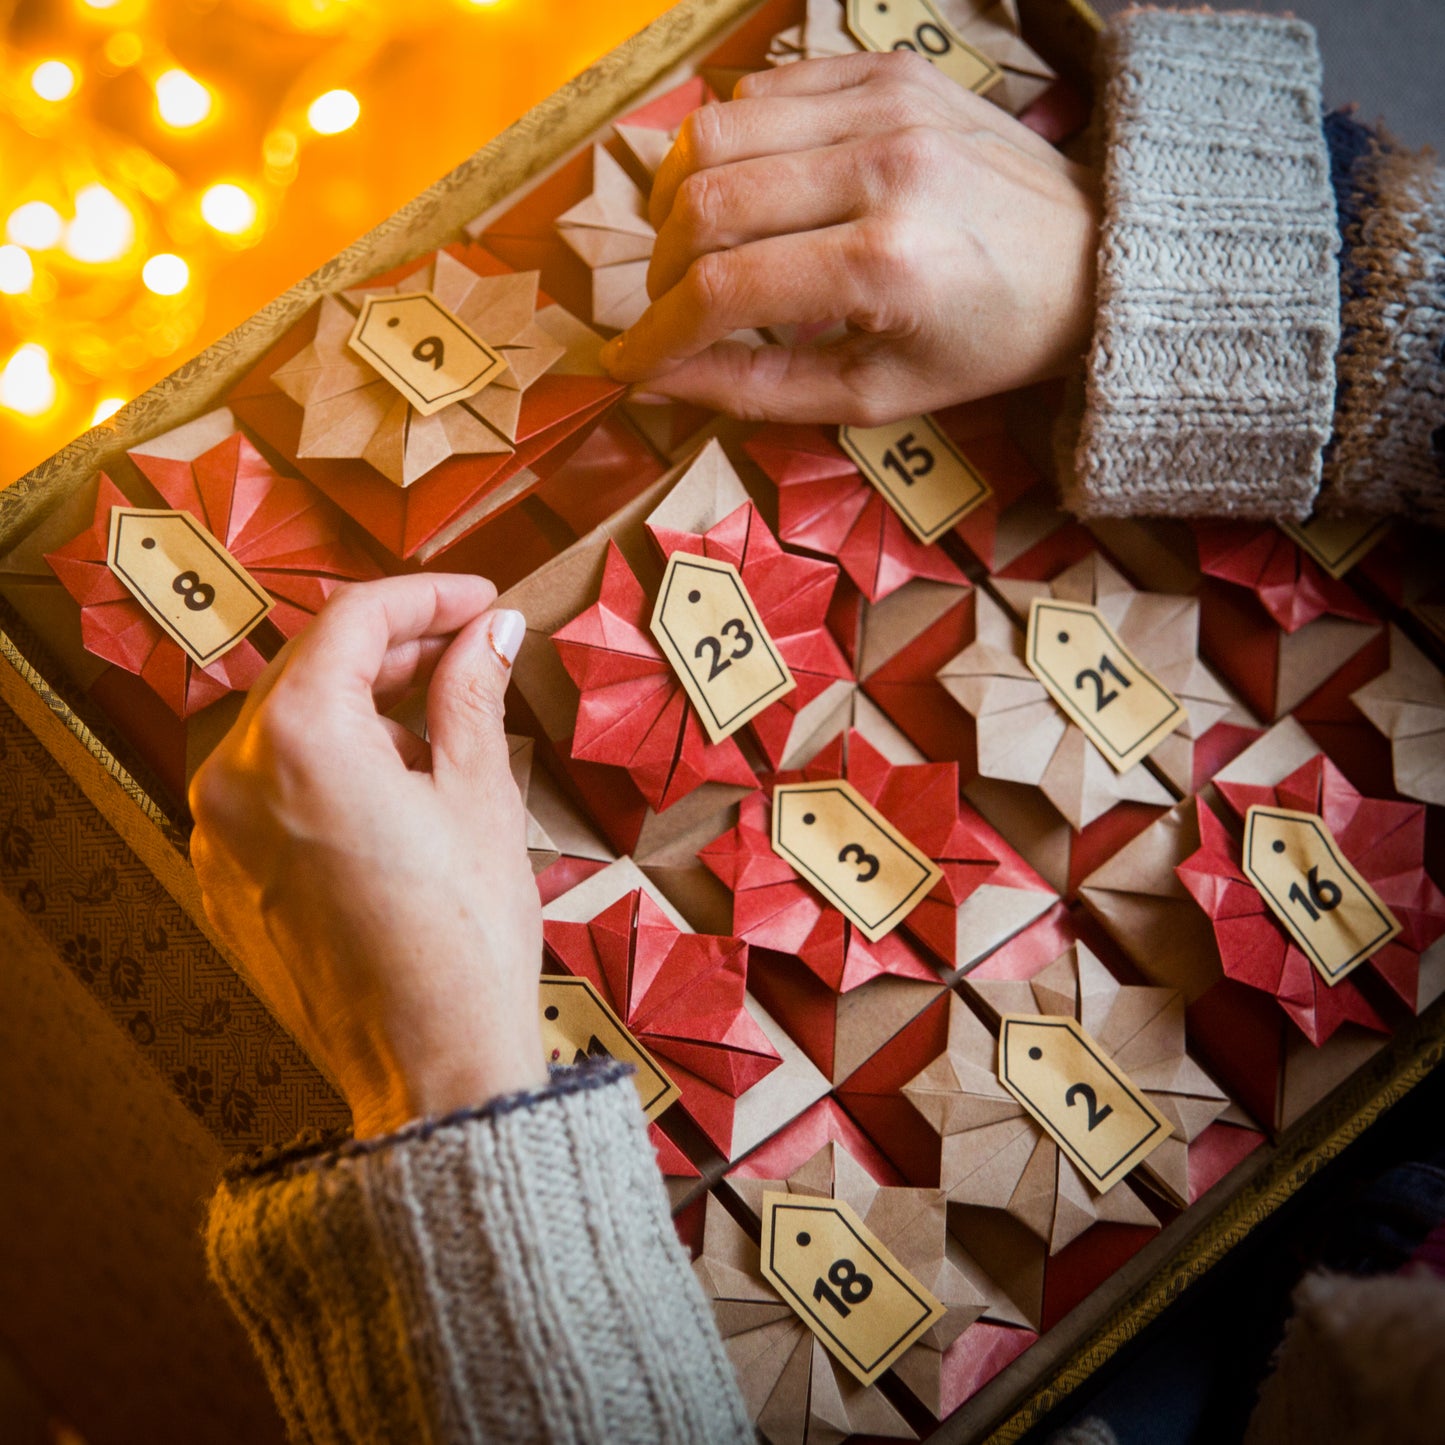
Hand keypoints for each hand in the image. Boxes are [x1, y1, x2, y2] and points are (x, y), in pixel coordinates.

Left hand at [189, 574, 547, 1138]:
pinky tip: (398, 785)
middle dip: (396, 649)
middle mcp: (233, 777)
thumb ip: (471, 692)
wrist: (431, 1067)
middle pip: (313, 669)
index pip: (357, 622)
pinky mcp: (226, 880)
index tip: (481, 601)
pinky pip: (273, 788)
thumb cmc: (462, 939)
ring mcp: (218, 834)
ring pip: (289, 728)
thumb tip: (491, 632)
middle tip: (473, 647)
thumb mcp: (479, 795)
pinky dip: (331, 766)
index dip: (429, 597)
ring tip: (444, 727)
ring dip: (364, 708)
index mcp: (297, 740)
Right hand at [601, 51, 1099, 423]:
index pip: (720, 287)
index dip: (656, 333)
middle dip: (659, 269)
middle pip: (702, 199)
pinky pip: (764, 88)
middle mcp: (881, 166)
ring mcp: (885, 101)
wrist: (1092, 255)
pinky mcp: (889, 66)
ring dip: (678, 198)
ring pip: (716, 129)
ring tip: (693, 249)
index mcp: (885, 263)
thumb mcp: (876, 395)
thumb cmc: (986, 342)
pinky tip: (747, 192)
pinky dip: (730, 144)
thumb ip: (757, 391)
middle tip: (669, 309)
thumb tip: (657, 380)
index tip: (631, 361)